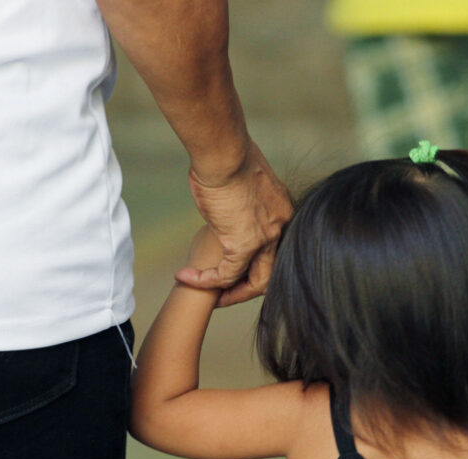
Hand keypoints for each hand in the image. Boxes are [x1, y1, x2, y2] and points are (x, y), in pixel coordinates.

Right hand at [175, 141, 291, 305]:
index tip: (236, 269)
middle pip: (271, 271)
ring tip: (210, 297)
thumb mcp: (241, 180)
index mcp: (282, 210)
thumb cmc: (226, 155)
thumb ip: (241, 198)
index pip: (275, 250)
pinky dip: (204, 280)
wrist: (223, 151)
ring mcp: (265, 237)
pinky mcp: (243, 244)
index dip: (256, 264)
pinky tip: (186, 277)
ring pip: (254, 281)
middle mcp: (281, 227)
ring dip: (230, 293)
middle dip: (248, 288)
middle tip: (226, 294)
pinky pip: (225, 274)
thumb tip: (227, 200)